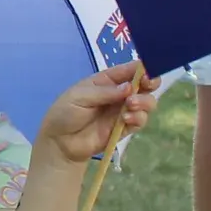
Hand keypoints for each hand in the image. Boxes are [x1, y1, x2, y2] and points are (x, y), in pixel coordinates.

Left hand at [35, 63, 157, 164]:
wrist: (60, 143)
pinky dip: (138, 118)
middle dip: (150, 83)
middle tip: (147, 85)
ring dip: (144, 102)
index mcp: (106, 81)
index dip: (141, 68)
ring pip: (146, 102)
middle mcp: (118, 94)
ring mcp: (123, 111)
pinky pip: (140, 121)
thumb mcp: (79, 97)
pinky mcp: (125, 128)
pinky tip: (126, 119)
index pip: (128, 70)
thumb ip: (104, 92)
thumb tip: (129, 87)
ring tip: (130, 105)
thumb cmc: (65, 113)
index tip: (148, 71)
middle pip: (144, 85)